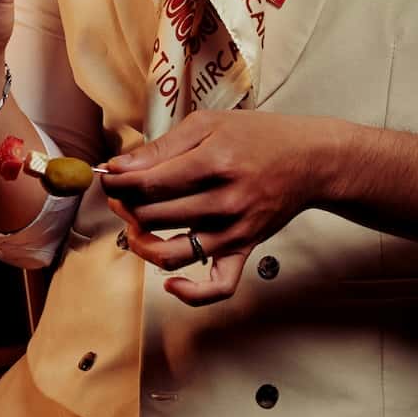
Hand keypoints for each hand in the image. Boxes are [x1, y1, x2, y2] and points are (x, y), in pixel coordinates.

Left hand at [100, 110, 341, 306]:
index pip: (149, 182)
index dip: (118, 182)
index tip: (108, 177)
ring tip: (135, 225)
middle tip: (119, 194)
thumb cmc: (258, 136)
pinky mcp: (245, 250)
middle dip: (126, 205)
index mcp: (214, 163)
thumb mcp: (208, 124)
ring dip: (142, 243)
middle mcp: (225, 201)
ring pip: (173, 252)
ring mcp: (235, 231)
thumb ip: (162, 146)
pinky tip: (170, 281)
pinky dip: (190, 293)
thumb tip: (120, 166)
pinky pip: (218, 287)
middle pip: (155, 216)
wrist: (309, 160)